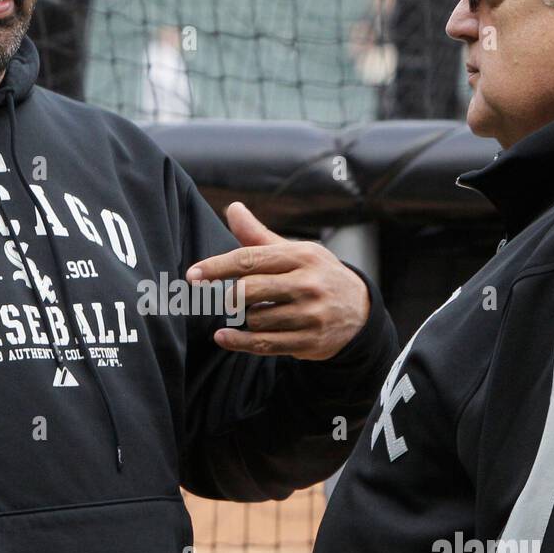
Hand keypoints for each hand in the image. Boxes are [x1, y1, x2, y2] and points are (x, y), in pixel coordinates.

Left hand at [186, 201, 371, 359]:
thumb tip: (232, 208)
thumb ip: (259, 235)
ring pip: (255, 319)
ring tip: (258, 312)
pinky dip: (239, 342)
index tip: (193, 274)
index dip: (217, 267)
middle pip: (249, 290)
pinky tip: (223, 337)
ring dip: (246, 318)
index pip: (250, 259)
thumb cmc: (317, 275)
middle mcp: (308, 284)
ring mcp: (310, 315)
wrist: (360, 311)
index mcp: (301, 257)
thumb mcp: (295, 251)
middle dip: (230, 295)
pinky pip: (265, 344)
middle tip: (224, 297)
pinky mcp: (309, 341)